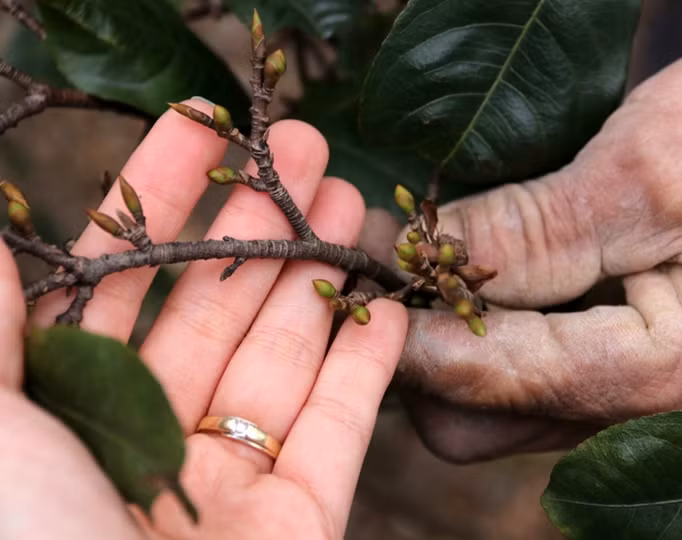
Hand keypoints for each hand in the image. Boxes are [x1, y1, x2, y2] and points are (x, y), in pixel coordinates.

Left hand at [0, 102, 406, 537]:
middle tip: (306, 149)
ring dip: (319, 275)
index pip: (116, 280)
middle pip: (213, 307)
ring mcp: (225, 486)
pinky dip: (367, 362)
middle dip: (260, 222)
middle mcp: (143, 443)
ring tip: (351, 199)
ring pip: (282, 357)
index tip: (202, 128)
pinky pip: (340, 428)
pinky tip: (388, 299)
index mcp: (61, 414)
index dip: (157, 198)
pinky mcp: (299, 522)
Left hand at [390, 27, 681, 461]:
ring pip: (500, 402)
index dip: (419, 333)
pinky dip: (487, 325)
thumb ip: (534, 231)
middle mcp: (650, 404)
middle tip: (389, 268)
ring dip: (448, 338)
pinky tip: (471, 264)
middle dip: (424, 351)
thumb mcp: (648, 172)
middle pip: (487, 418)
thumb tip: (425, 259)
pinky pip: (528, 368)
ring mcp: (632, 386)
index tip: (362, 281)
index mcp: (671, 370)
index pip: (502, 378)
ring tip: (419, 259)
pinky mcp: (621, 356)